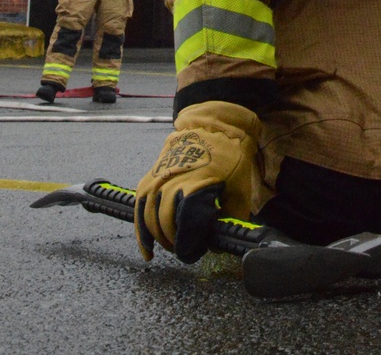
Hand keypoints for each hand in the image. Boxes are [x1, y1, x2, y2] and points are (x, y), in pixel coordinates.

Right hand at [135, 102, 260, 262]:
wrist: (216, 126)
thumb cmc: (230, 159)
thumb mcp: (239, 190)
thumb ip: (227, 220)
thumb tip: (214, 246)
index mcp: (196, 184)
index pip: (185, 226)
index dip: (189, 245)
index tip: (195, 253)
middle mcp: (173, 180)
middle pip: (164, 222)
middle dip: (174, 242)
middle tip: (186, 250)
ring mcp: (159, 176)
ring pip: (148, 215)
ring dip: (156, 237)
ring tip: (169, 248)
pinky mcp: (151, 174)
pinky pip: (140, 205)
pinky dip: (141, 229)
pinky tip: (147, 247)